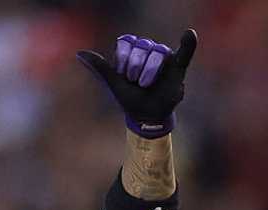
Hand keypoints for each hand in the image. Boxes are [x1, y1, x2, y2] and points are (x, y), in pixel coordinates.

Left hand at [77, 29, 197, 137]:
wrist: (146, 117)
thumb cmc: (129, 99)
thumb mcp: (113, 83)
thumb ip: (100, 67)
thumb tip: (79, 53)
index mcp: (132, 52)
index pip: (126, 42)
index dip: (123, 59)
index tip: (123, 74)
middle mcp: (148, 51)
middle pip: (142, 45)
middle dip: (135, 67)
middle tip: (136, 82)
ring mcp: (164, 57)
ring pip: (158, 52)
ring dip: (150, 71)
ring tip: (147, 84)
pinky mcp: (178, 66)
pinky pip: (186, 51)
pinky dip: (188, 43)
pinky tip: (188, 34)